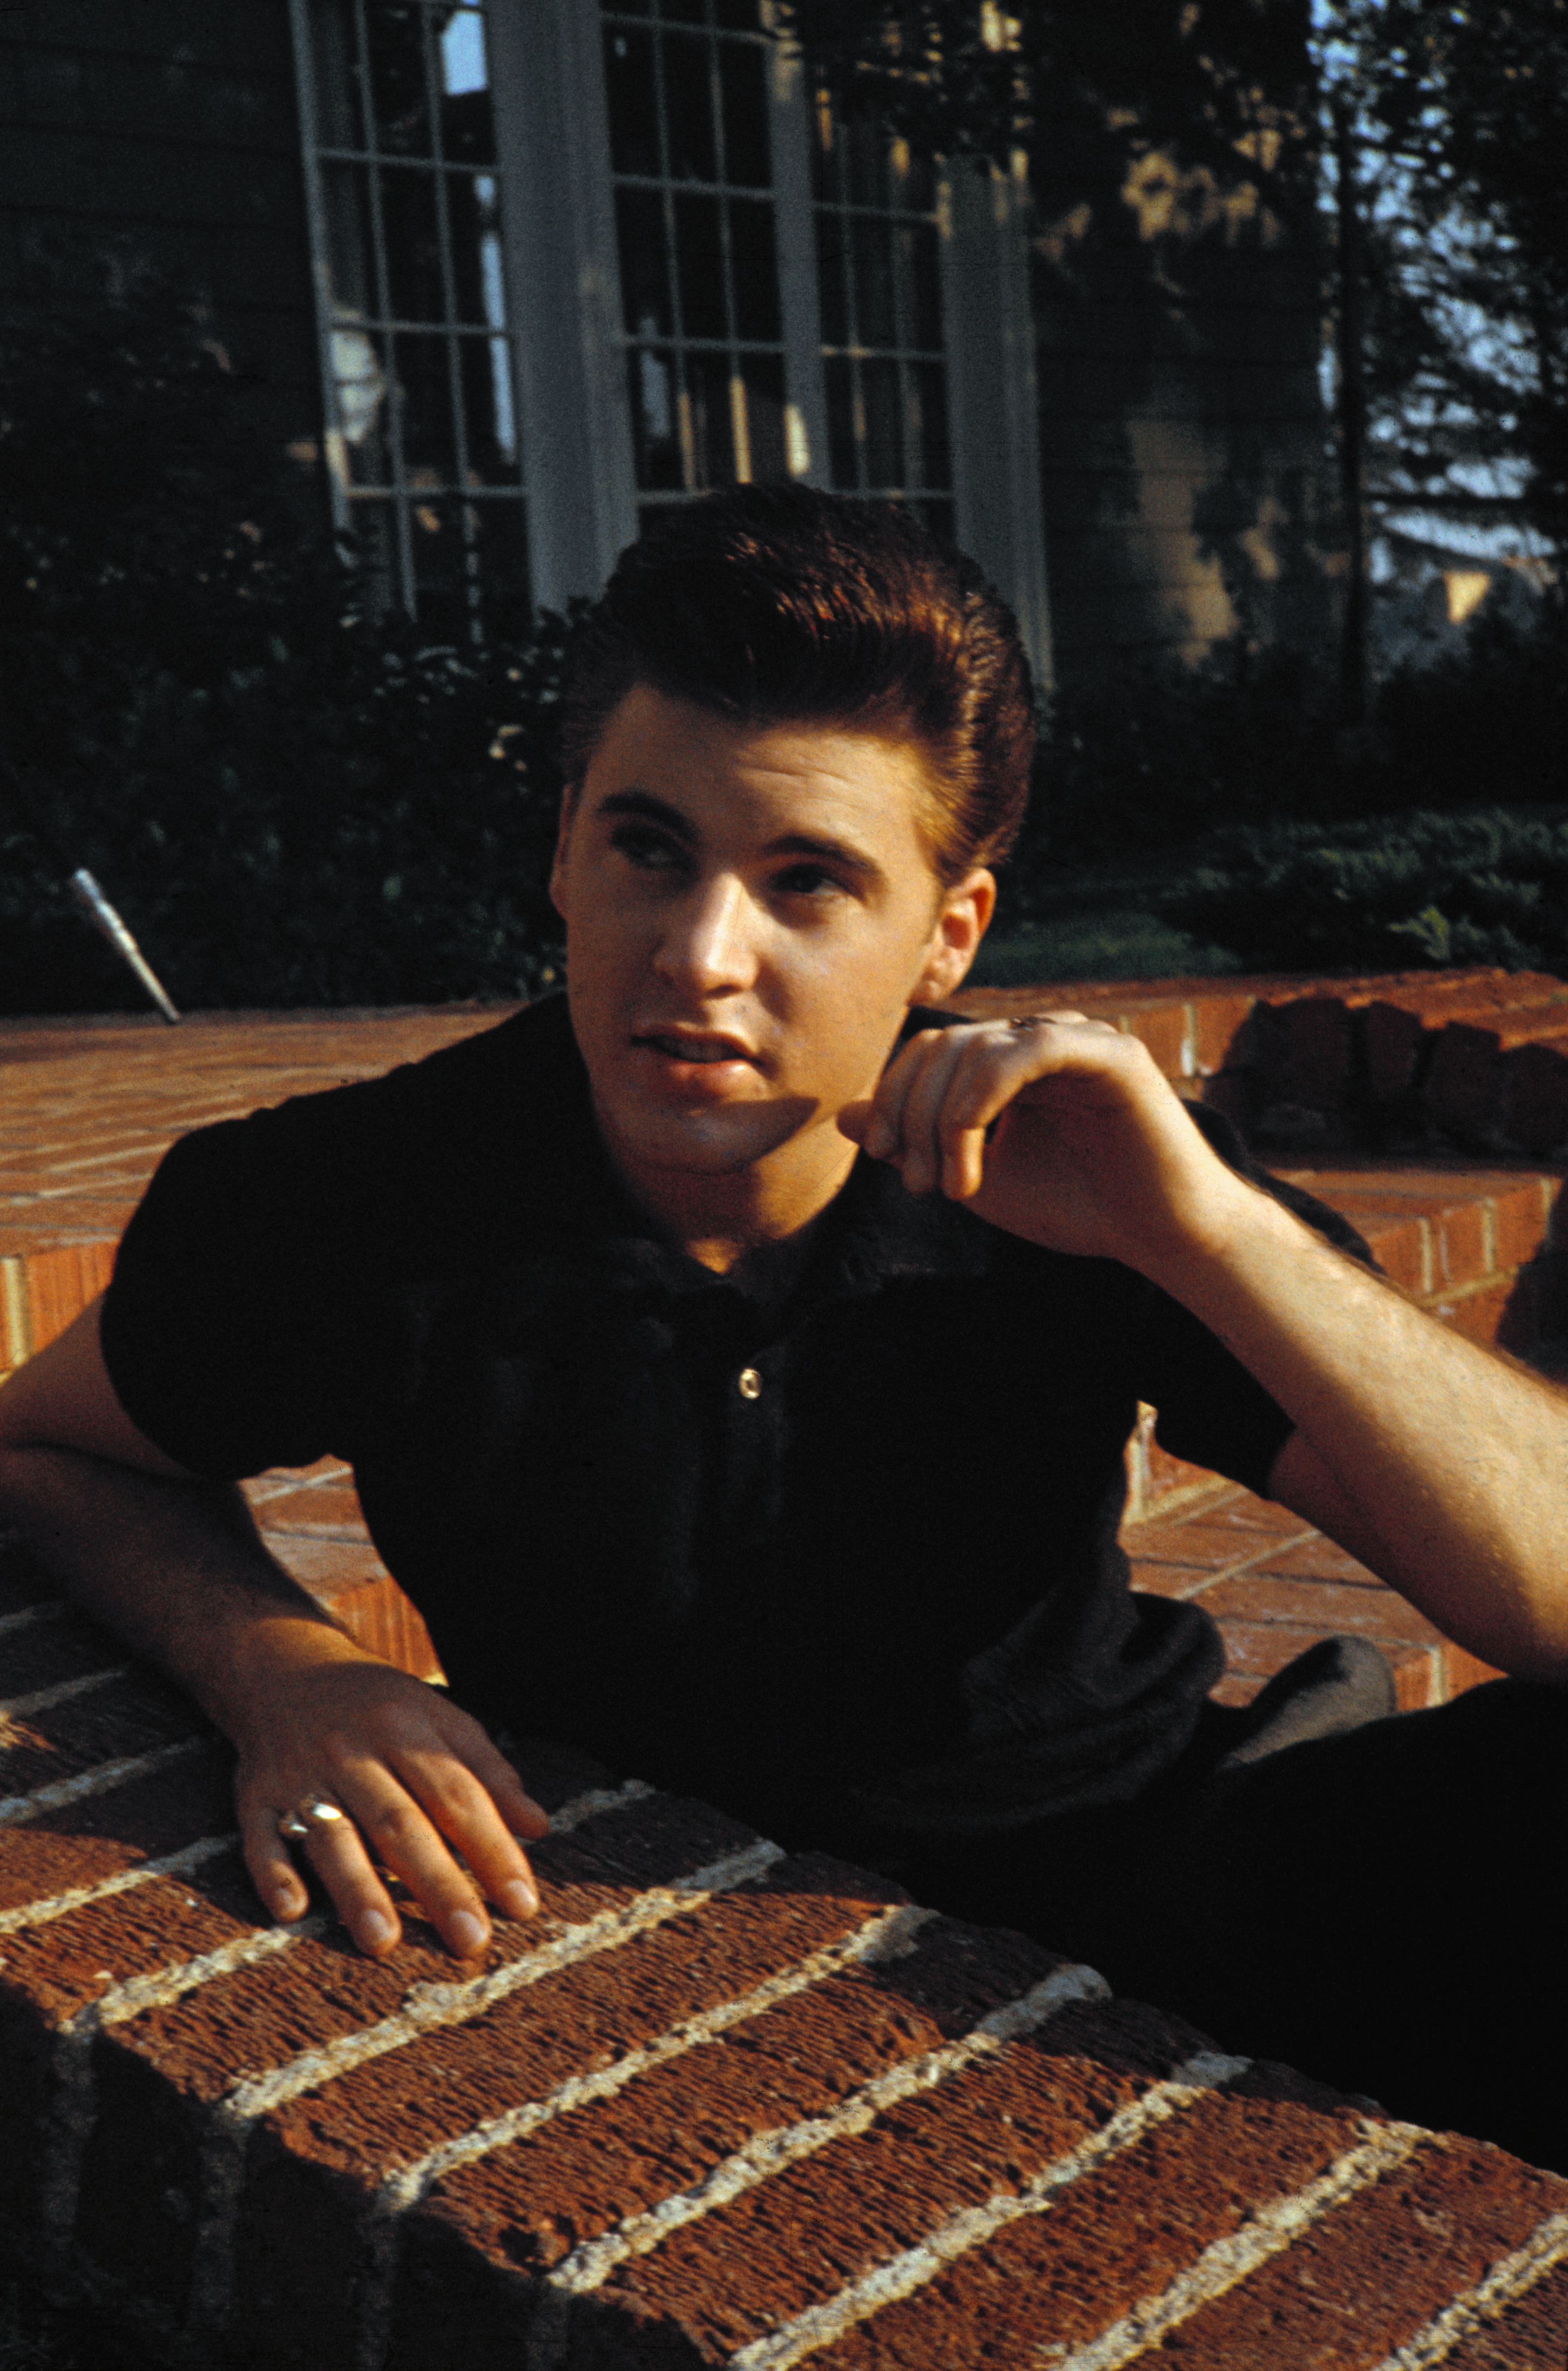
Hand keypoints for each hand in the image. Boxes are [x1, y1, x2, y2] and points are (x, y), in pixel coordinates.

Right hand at [231, 1621, 550, 1960]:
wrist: (285, 1667)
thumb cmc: (380, 1707)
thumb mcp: (441, 1718)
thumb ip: (489, 1773)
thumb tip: (538, 1828)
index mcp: (406, 1728)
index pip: (458, 1796)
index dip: (493, 1850)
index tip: (522, 1905)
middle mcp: (353, 1751)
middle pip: (401, 1824)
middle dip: (438, 1884)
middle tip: (471, 1940)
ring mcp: (299, 1774)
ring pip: (333, 1836)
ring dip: (357, 1888)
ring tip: (384, 1942)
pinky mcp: (253, 1795)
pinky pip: (259, 1837)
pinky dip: (273, 1873)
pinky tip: (292, 1911)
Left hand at [839, 1012, 1255, 1281]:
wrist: (1161, 1237)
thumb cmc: (1077, 1207)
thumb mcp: (977, 1177)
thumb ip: (917, 1142)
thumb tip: (844, 1116)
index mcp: (1011, 1060)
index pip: (930, 1050)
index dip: (894, 1098)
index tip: (883, 1159)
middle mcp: (1041, 1038)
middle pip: (942, 1046)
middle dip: (911, 1115)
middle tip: (915, 1183)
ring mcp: (1078, 1039)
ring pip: (975, 1048)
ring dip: (942, 1122)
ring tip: (954, 1188)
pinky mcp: (1111, 1054)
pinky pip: (1025, 1050)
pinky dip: (981, 1103)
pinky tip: (975, 1163)